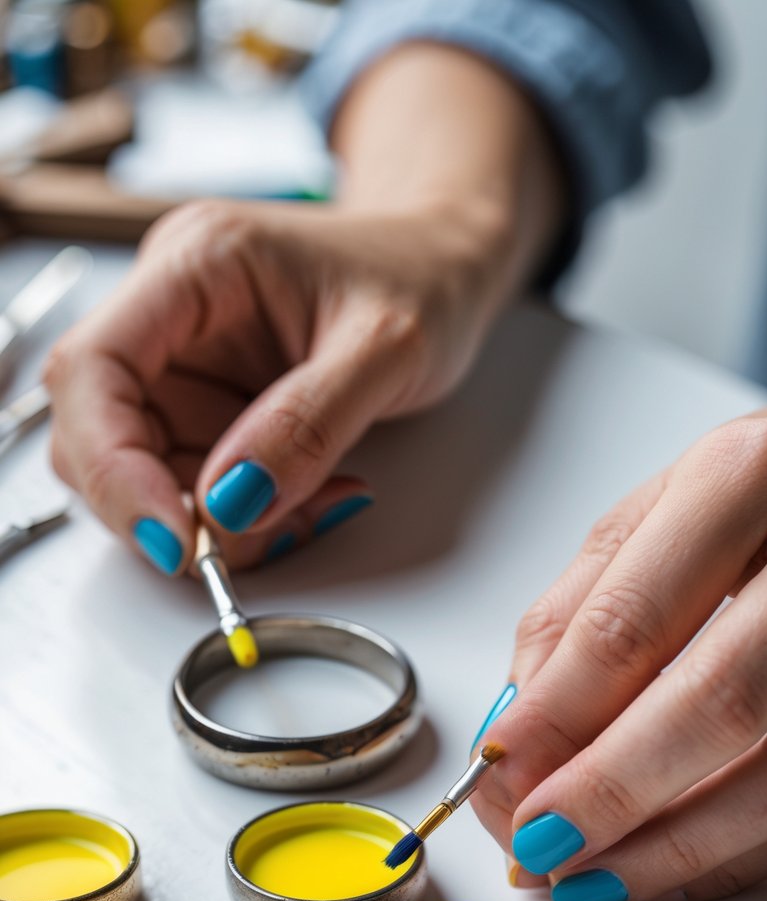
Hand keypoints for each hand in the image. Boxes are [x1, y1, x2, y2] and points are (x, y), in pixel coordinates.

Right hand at [46, 198, 507, 572]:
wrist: (443, 268)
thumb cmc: (420, 276)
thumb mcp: (387, 347)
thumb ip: (309, 425)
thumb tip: (232, 502)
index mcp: (196, 266)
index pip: (93, 369)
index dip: (112, 464)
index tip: (173, 536)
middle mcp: (172, 316)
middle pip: (98, 432)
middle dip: (166, 506)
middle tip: (252, 539)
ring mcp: (187, 367)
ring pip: (145, 475)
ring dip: (217, 521)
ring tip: (312, 505)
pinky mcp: (209, 410)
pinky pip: (195, 486)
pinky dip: (244, 517)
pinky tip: (307, 497)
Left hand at [472, 397, 766, 900]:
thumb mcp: (666, 506)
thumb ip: (584, 606)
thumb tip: (519, 727)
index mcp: (748, 479)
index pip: (631, 622)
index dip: (554, 719)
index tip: (498, 775)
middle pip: (717, 702)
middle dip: (609, 794)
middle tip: (536, 843)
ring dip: (675, 849)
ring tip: (588, 877)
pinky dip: (738, 853)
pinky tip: (669, 866)